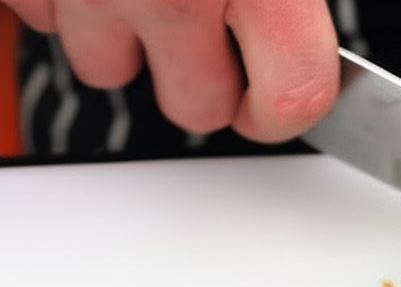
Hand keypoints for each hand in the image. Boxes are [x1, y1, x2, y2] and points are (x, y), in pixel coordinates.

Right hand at [3, 0, 339, 142]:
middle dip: (205, 82)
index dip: (286, 112)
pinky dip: (70, 3)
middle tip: (208, 31)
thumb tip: (300, 37)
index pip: (292, 99)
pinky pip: (48, 20)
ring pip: (110, 70)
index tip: (276, 105)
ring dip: (127, 40)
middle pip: (196, 109)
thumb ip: (284, 0)